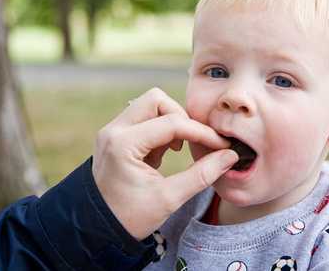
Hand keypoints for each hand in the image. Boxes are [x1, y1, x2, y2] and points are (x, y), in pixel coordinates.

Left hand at [92, 87, 237, 239]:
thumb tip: (230, 156)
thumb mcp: (169, 199)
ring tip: (177, 150)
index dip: (201, 132)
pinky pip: (144, 118)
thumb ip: (202, 175)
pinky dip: (160, 129)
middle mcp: (114, 130)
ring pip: (149, 105)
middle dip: (181, 117)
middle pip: (156, 100)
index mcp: (123, 144)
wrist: (97, 229)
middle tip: (194, 142)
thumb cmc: (129, 217)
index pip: (171, 123)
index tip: (221, 146)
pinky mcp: (116, 135)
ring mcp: (112, 131)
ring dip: (170, 121)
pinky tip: (165, 153)